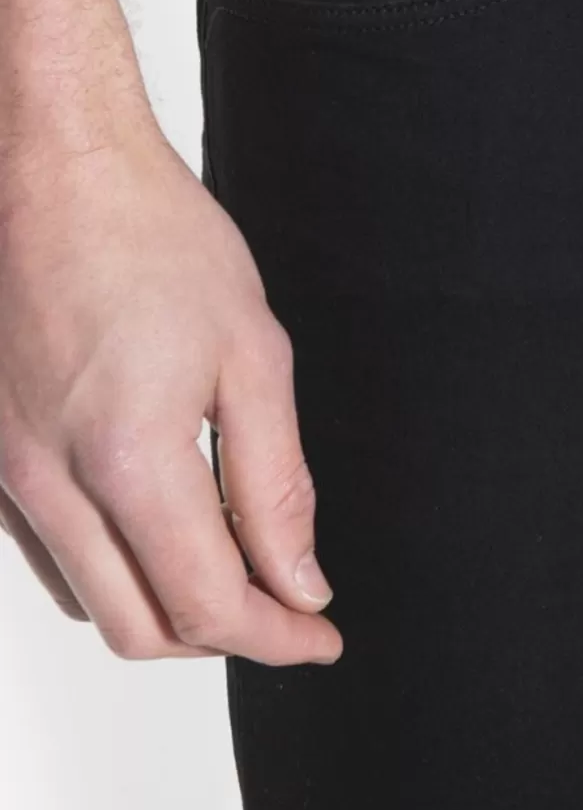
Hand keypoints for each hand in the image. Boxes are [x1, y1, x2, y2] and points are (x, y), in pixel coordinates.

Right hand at [0, 122, 341, 664]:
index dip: (277, 634)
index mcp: (128, 459)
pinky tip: (168, 532)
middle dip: (227, 637)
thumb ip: (277, 482)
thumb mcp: (253, 354)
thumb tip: (301, 578)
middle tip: (292, 610)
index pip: (207, 605)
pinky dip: (117, 571)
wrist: (56, 173)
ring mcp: (8, 475)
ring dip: (170, 608)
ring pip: (92, 601)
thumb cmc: (154, 241)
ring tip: (241, 568)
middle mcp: (49, 483)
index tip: (323, 633)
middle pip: (141, 629)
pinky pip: (51, 557)